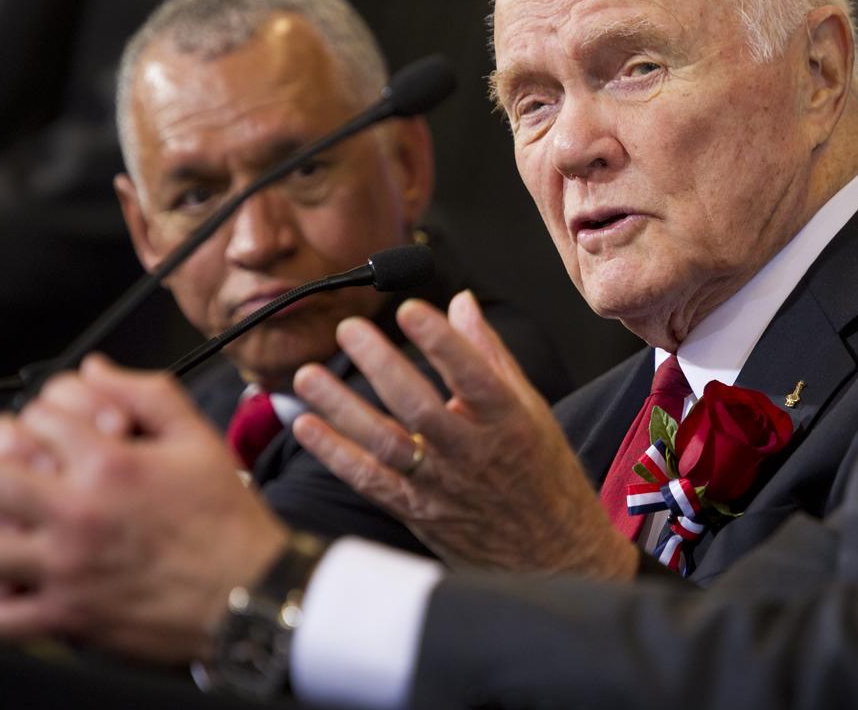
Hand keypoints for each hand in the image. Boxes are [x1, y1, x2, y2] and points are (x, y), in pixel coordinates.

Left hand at [0, 355, 288, 663]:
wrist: (249, 591)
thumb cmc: (227, 520)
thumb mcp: (199, 439)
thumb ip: (146, 393)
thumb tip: (96, 370)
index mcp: (110, 466)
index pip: (36, 419)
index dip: (42, 417)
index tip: (54, 433)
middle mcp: (78, 514)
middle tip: (14, 474)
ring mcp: (66, 569)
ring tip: (10, 527)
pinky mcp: (66, 617)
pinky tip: (19, 582)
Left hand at [293, 290, 637, 578]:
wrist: (551, 554)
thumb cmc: (541, 474)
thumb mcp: (530, 409)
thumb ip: (490, 353)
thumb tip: (462, 303)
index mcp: (506, 421)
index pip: (472, 374)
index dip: (440, 341)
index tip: (410, 309)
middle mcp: (472, 453)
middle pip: (418, 407)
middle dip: (380, 365)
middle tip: (349, 329)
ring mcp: (441, 486)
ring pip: (385, 443)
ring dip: (342, 408)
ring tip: (309, 375)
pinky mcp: (417, 511)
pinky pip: (370, 481)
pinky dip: (336, 454)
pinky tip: (307, 426)